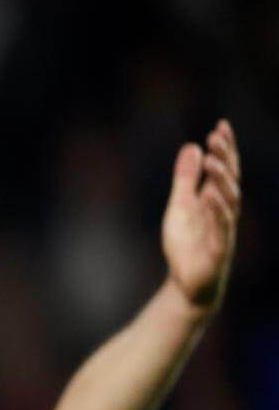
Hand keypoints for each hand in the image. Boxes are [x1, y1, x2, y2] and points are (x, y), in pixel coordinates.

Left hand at [162, 119, 240, 312]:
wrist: (188, 283)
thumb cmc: (187, 244)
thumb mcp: (180, 206)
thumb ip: (185, 179)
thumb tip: (192, 146)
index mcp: (215, 198)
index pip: (224, 169)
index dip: (225, 148)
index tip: (221, 125)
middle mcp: (224, 210)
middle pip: (229, 179)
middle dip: (225, 157)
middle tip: (217, 136)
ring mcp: (223, 228)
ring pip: (229, 200)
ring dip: (222, 179)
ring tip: (214, 160)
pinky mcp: (219, 248)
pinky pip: (222, 227)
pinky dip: (219, 211)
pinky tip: (213, 197)